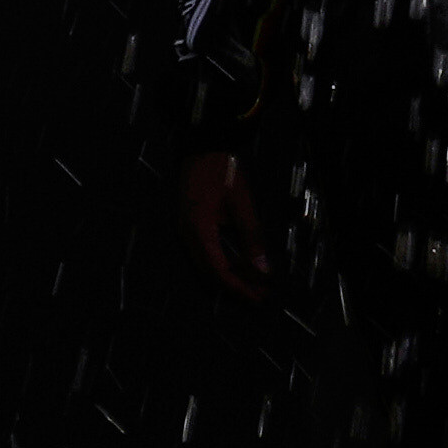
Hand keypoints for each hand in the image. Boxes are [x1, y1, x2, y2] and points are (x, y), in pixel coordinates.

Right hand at [178, 147, 270, 300]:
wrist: (201, 150)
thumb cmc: (221, 172)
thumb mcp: (242, 203)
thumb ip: (252, 238)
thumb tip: (263, 270)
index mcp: (198, 228)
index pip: (218, 270)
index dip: (239, 288)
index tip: (258, 297)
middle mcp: (186, 234)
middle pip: (209, 274)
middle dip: (235, 288)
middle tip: (260, 296)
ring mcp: (184, 232)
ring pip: (205, 267)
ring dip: (229, 279)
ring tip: (254, 284)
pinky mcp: (188, 229)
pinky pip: (203, 256)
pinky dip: (222, 266)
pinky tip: (239, 266)